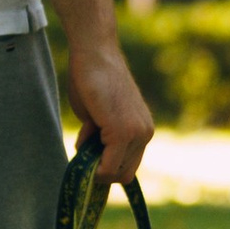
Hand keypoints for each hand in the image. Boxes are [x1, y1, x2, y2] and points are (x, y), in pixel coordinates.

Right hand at [66, 37, 154, 188]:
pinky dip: (92, 163)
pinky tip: (85, 133)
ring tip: (85, 133)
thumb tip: (91, 159)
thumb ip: (100, 139)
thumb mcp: (98, 117)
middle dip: (101, 171)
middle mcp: (145, 133)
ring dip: (96, 166)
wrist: (95, 53)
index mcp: (142, 130)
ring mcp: (136, 133)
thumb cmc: (92, 79)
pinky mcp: (122, 132)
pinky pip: (107, 166)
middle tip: (85, 151)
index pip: (129, 165)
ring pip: (117, 173)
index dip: (107, 167)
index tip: (90, 155)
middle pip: (125, 175)